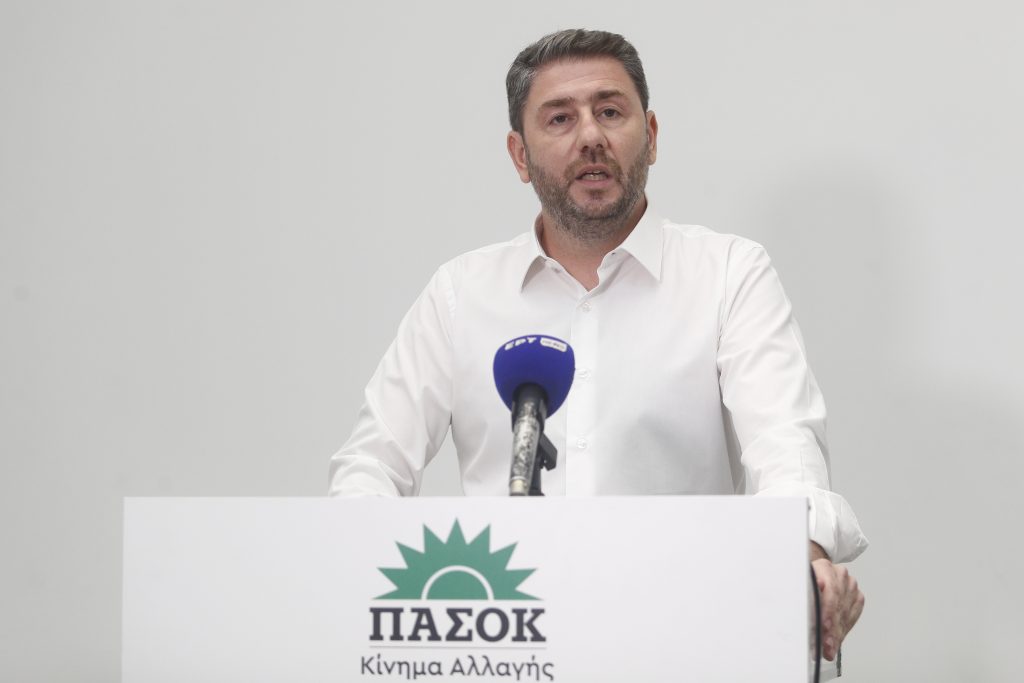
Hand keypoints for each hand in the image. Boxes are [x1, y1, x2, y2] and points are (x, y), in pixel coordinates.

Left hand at [810, 543, 864, 661]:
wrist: (814, 574)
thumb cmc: (803, 581)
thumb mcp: (796, 584)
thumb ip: (802, 594)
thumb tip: (802, 608)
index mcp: (823, 567)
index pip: (831, 590)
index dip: (828, 610)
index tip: (825, 626)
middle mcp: (839, 574)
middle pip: (838, 605)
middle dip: (832, 628)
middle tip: (825, 645)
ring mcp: (850, 585)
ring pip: (845, 613)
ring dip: (837, 634)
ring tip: (828, 648)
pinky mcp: (857, 596)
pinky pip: (851, 617)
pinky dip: (842, 631)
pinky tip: (835, 642)